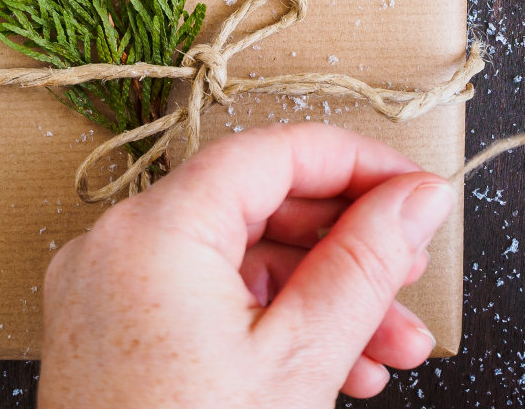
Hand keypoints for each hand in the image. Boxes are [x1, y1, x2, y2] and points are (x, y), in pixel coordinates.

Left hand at [39, 122, 454, 407]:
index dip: (357, 164)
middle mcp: (117, 245)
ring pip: (238, 262)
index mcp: (154, 230)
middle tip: (412, 282)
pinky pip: (204, 301)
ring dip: (322, 298)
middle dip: (348, 249)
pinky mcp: (110, 335)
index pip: (272, 153)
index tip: (417, 193)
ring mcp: (107, 292)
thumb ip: (366, 263)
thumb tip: (417, 198)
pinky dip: (269, 325)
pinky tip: (334, 371)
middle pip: (257, 206)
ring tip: (389, 353)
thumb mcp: (301, 358)